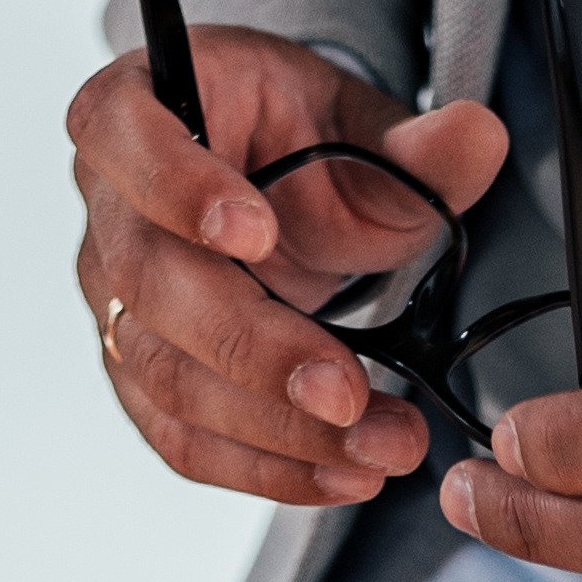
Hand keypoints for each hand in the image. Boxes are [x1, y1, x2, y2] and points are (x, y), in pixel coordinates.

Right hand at [66, 30, 511, 507]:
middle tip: (343, 389)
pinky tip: (339, 473)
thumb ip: (415, 142)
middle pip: (148, 279)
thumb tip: (473, 136)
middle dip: (252, 346)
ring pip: (163, 373)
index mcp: (137, 108)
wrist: (277, 184)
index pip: (121, 134)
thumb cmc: (293, 138)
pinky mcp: (137, 373)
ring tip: (376, 445)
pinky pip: (181, 435)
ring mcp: (112, 296)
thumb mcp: (358, 122)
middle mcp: (108, 205)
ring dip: (274, 426)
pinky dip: (264, 466)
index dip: (177, 185)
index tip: (256, 232)